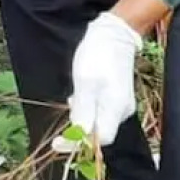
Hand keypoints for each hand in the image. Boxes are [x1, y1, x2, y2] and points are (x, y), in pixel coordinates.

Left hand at [56, 12, 141, 149]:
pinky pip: (99, 111)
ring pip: (98, 122)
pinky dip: (86, 108)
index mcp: (115, 109)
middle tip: (61, 124)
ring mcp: (120, 104)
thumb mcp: (85, 83)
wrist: (115, 33)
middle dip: (78, 133)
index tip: (57, 144)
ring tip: (73, 99)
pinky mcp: (116, 97)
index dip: (78, 145)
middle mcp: (121, 111)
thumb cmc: (98, 55)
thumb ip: (83, 111)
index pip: (99, 141)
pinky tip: (79, 96)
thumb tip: (79, 138)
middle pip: (98, 134)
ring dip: (81, 118)